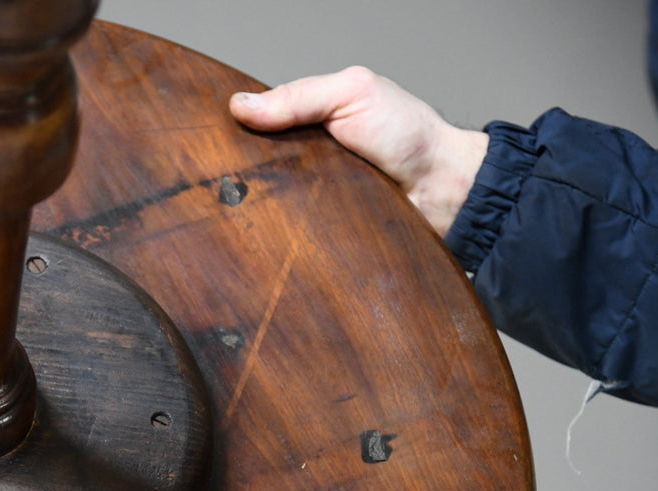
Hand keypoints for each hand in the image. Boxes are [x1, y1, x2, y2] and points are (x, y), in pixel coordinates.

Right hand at [229, 67, 487, 235]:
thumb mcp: (352, 93)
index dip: (236, 126)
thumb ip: (300, 96)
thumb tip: (241, 106)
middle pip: (255, 162)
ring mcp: (309, 192)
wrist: (442, 189)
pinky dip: (278, 228)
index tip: (215, 134)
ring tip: (236, 206)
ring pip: (267, 197)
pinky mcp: (317, 226)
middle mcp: (304, 155)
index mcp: (310, 118)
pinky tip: (263, 229)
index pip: (257, 121)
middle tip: (223, 174)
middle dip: (240, 167)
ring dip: (257, 201)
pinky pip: (288, 227)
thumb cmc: (407, 134)